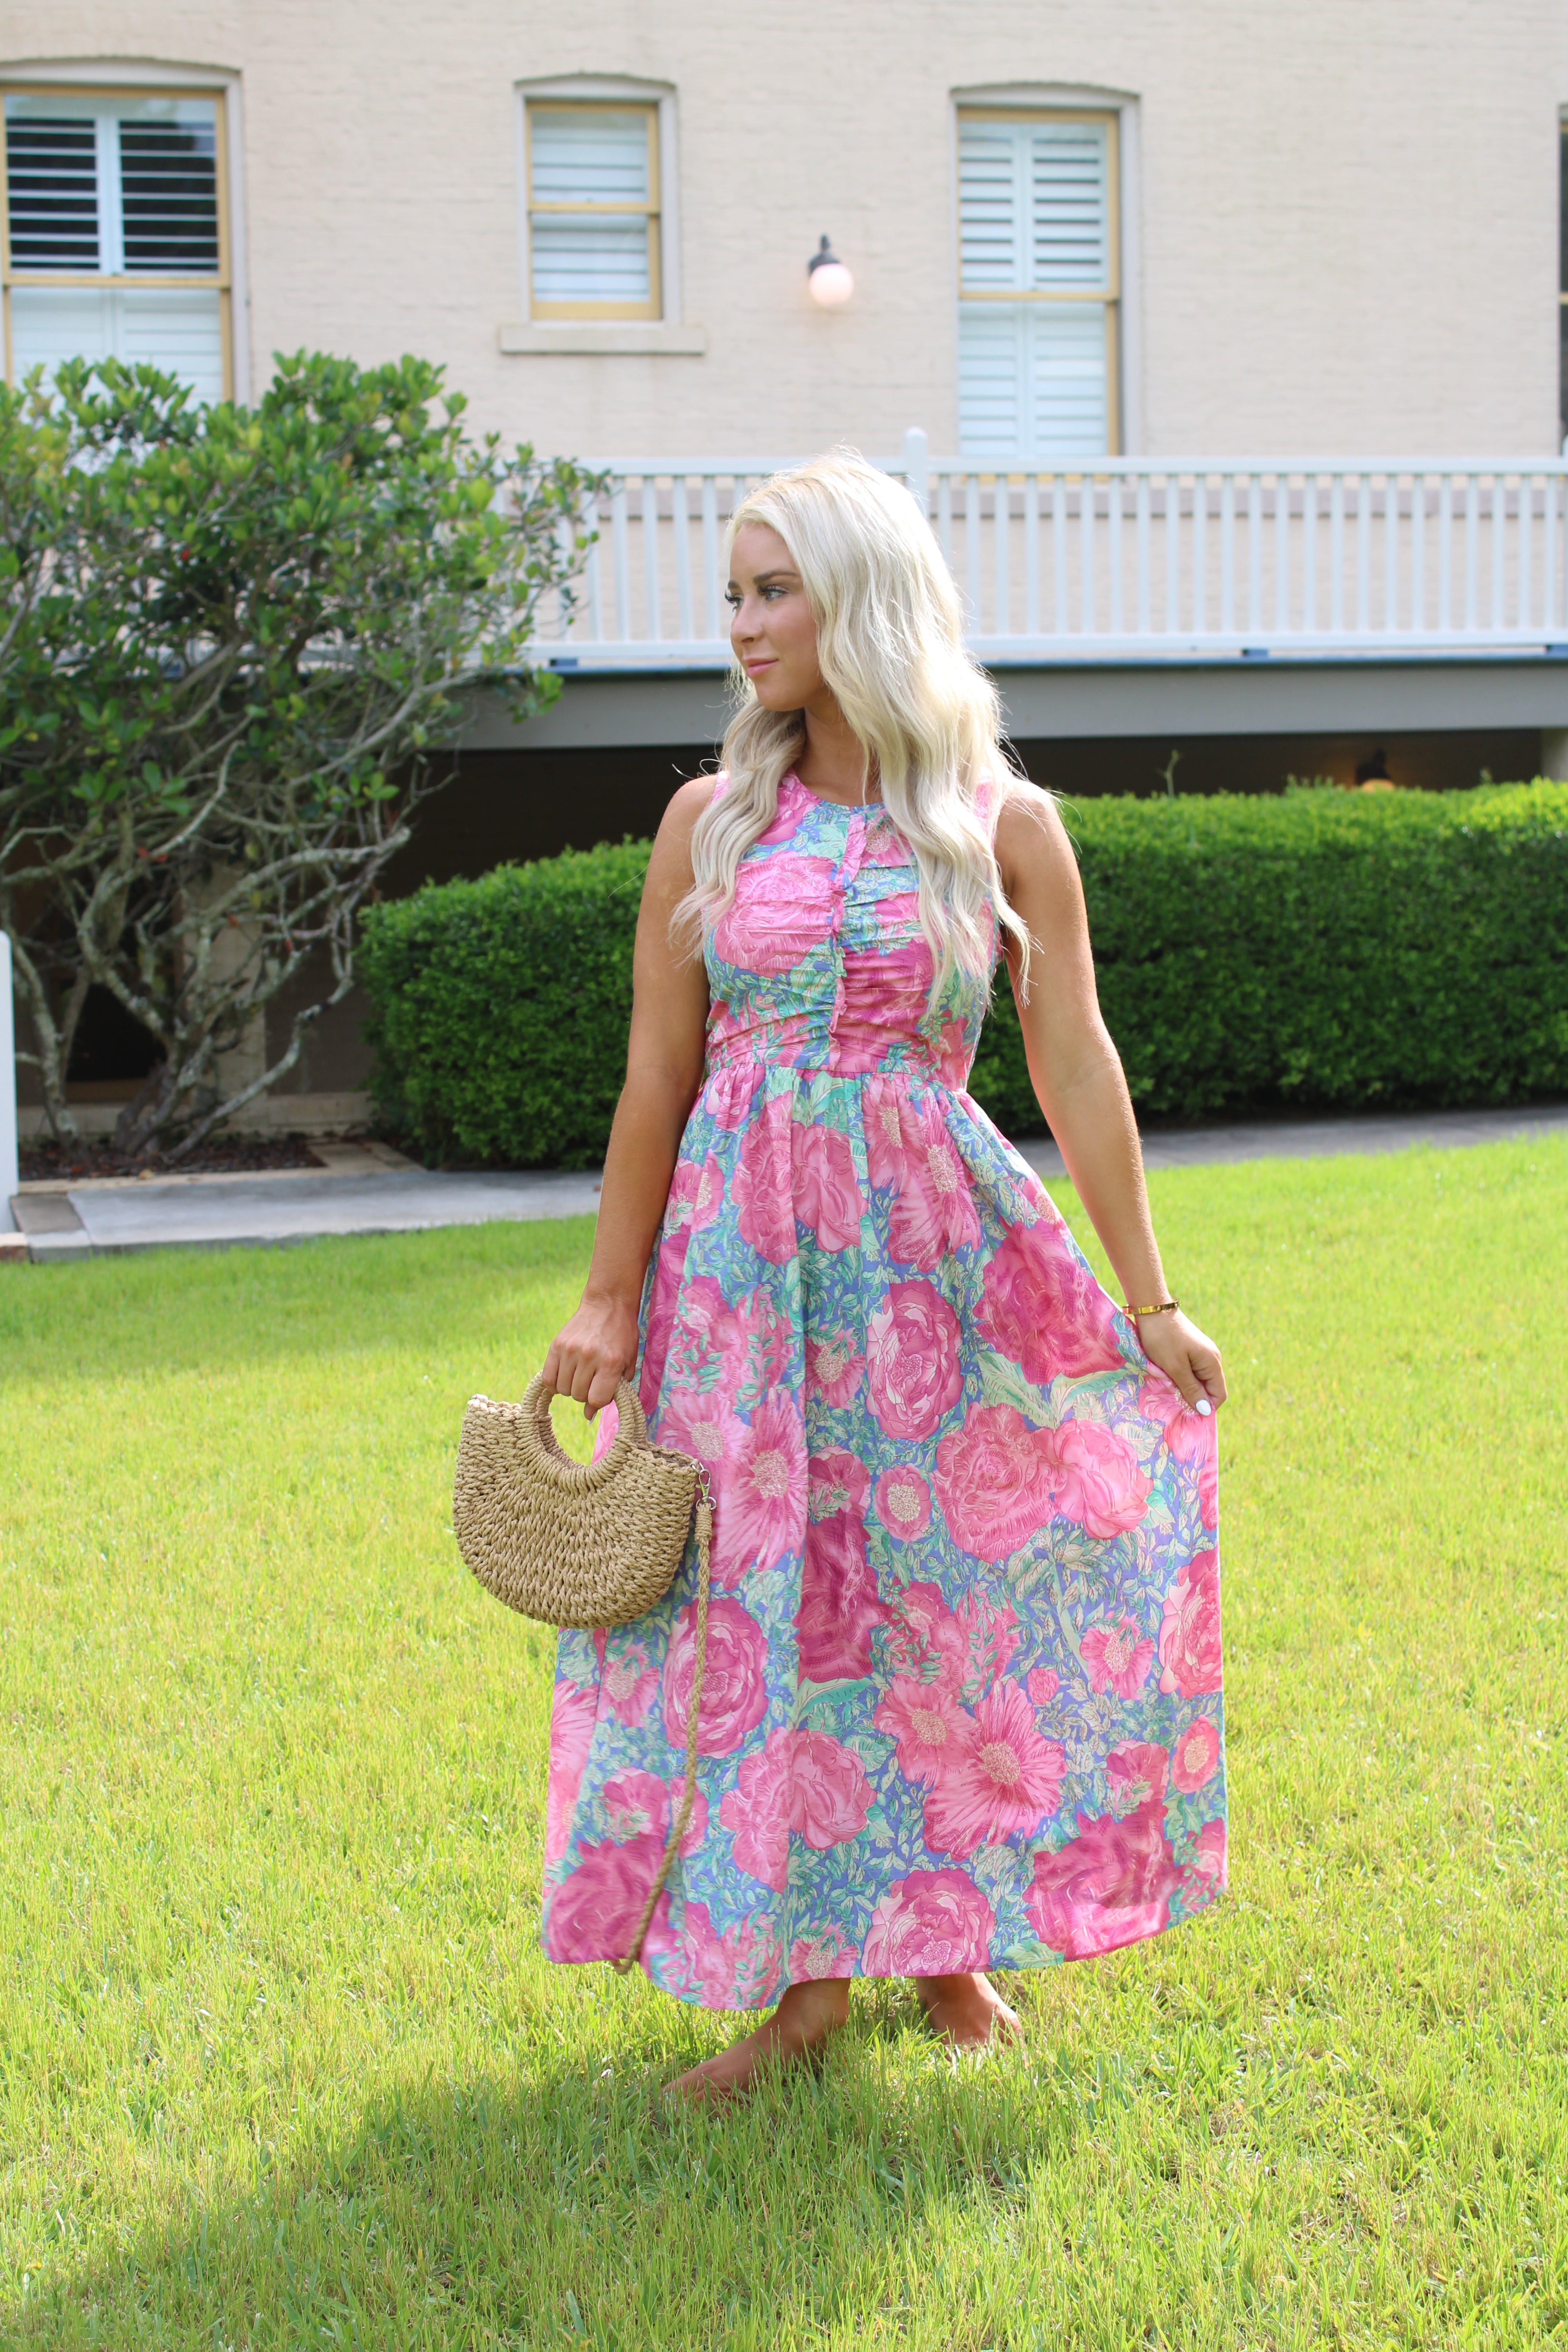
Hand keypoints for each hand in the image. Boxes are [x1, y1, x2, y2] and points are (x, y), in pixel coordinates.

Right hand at [541, 1292, 639, 1416]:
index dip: (599, 1400)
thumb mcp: (627, 1363)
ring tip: (580, 1375)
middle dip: (586, 1393)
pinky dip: (554, 1383)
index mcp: (610, 1363)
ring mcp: (570, 1350)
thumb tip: (589, 1415)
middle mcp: (589, 1357)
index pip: (596, 1400)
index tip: (602, 1392)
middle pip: (578, 1395)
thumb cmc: (622, 1336)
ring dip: (571, 1388)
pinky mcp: (556, 1345)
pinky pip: (548, 1378)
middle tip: (592, 1380)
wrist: (608, 1304)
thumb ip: (613, 1390)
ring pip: (562, 1389)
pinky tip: (564, 1376)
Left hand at [1133, 1307, 1225, 1412]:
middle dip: (1194, 1399)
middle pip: (1209, 1389)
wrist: (1152, 1309)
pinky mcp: (1190, 1351)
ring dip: (1185, 1389)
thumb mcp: (1175, 1367)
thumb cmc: (1163, 1338)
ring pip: (1198, 1381)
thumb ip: (1191, 1389)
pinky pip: (1190, 1372)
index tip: (1187, 1415)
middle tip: (1174, 1406)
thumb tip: (1206, 1411)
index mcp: (1212, 1362)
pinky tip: (1167, 1380)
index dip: (1206, 1408)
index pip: (1219, 1395)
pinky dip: (1180, 1379)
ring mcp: (1201, 1354)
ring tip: (1168, 1392)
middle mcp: (1211, 1358)